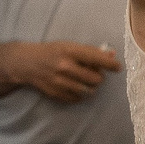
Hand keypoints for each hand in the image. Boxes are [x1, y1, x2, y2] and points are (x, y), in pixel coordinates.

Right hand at [3, 41, 120, 102]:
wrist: (26, 63)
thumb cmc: (52, 51)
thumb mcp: (69, 45)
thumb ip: (90, 51)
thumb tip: (111, 54)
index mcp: (70, 51)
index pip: (97, 59)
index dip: (111, 64)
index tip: (118, 67)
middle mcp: (65, 67)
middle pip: (96, 79)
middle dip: (99, 77)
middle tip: (95, 74)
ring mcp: (60, 82)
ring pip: (89, 91)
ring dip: (92, 87)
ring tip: (87, 81)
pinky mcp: (56, 93)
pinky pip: (78, 98)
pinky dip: (81, 94)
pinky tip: (76, 87)